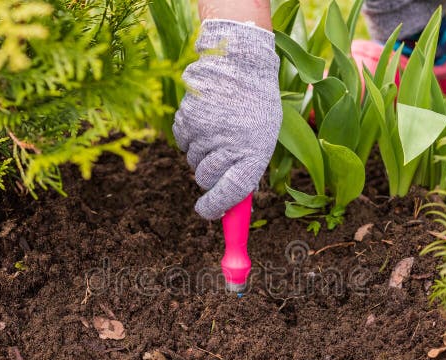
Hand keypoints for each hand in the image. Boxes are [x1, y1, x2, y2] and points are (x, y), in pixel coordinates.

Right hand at [173, 20, 281, 219]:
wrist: (239, 62)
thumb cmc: (255, 104)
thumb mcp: (263, 137)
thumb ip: (248, 168)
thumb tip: (233, 199)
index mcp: (254, 153)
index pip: (231, 192)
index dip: (215, 206)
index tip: (205, 211)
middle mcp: (229, 145)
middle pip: (205, 178)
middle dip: (208, 175)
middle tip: (219, 157)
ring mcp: (206, 133)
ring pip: (192, 160)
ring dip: (201, 152)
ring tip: (218, 127)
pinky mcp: (187, 120)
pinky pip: (182, 142)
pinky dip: (191, 136)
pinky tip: (205, 118)